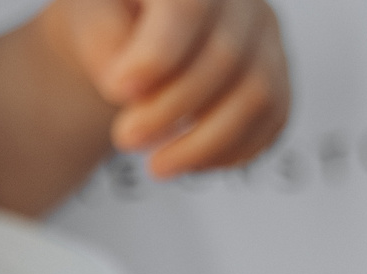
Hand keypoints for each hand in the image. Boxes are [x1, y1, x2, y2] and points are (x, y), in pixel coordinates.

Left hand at [36, 0, 290, 177]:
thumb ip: (105, 44)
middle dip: (170, 110)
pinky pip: (271, 120)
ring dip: (203, 144)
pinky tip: (189, 160)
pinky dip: (229, 151)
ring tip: (157, 165)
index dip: (157, 56)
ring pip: (257, 96)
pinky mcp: (277, 76)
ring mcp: (264, 36)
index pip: (188, 8)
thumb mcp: (90, 21)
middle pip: (224, 57)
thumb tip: (133, 91)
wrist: (135, 32)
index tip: (119, 90)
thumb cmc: (113, 20)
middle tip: (125, 137)